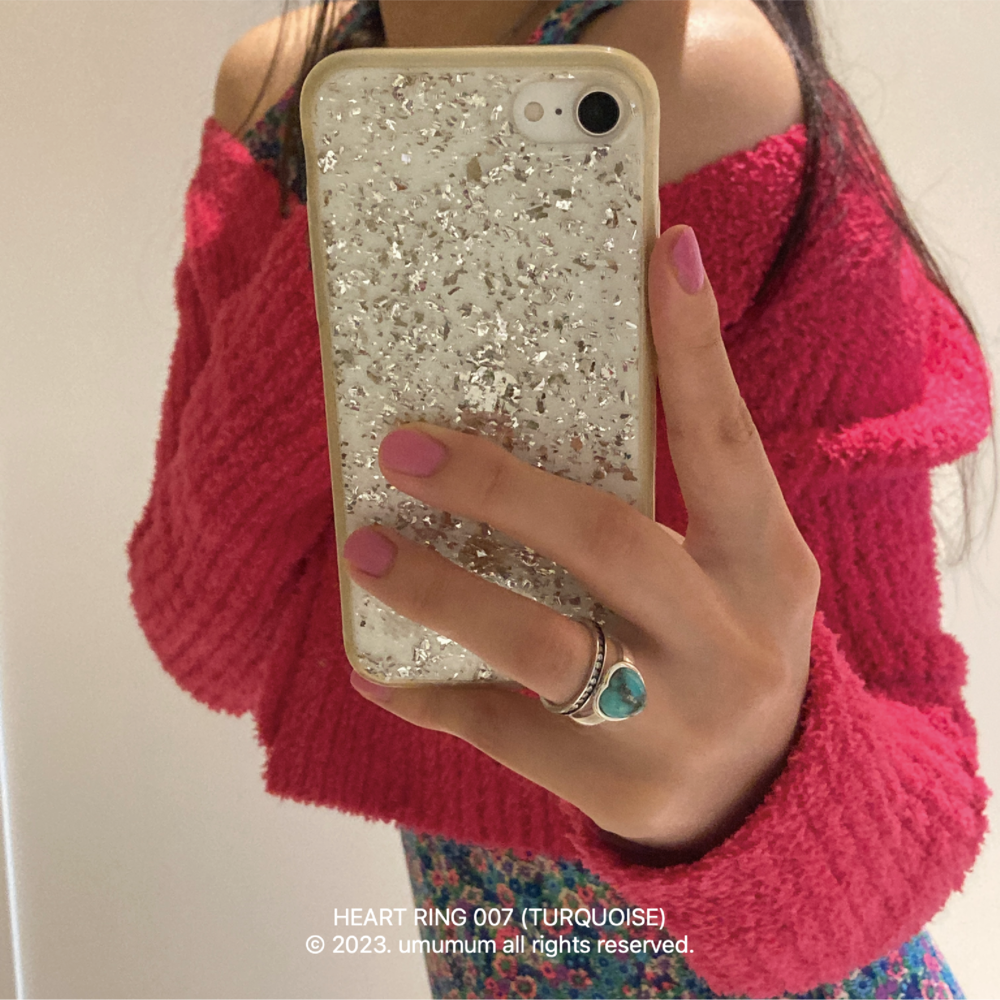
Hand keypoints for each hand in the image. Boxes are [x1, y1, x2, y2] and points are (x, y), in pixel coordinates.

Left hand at [341, 225, 819, 855]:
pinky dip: (427, 691)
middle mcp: (727, 639)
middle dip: (497, 488)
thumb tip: (568, 394)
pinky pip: (498, 729)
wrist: (766, 796)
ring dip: (441, 591)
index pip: (726, 442)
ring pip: (540, 647)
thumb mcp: (732, 570)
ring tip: (368, 547)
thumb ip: (673, 501)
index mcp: (765, 565)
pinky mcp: (618, 786)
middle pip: (607, 541)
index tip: (659, 250)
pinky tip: (376, 666)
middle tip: (400, 447)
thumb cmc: (724, 645)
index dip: (693, 347)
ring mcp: (673, 720)